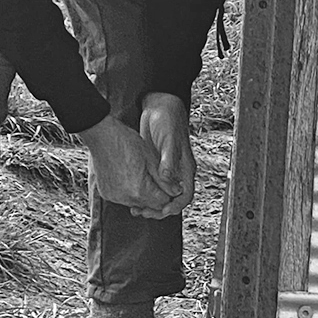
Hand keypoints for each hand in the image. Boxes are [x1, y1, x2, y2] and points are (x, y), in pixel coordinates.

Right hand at [77, 114, 178, 218]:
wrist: (102, 136)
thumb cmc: (128, 142)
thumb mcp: (151, 159)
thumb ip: (165, 180)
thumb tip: (177, 192)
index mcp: (139, 190)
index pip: (162, 203)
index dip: (169, 195)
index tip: (171, 186)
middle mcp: (125, 198)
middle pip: (149, 206)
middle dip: (156, 196)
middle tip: (158, 180)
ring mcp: (114, 197)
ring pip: (136, 203)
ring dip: (143, 194)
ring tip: (143, 175)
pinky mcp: (106, 194)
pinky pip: (123, 198)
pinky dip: (129, 192)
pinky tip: (130, 176)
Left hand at [138, 92, 195, 218]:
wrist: (160, 104)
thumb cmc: (167, 119)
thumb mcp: (168, 140)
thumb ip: (169, 161)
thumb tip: (167, 181)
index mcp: (185, 167)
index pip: (185, 195)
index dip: (174, 206)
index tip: (161, 210)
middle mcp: (177, 171)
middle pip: (172, 199)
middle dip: (159, 209)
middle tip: (143, 213)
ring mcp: (166, 169)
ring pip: (161, 194)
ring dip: (150, 203)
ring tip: (136, 209)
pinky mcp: (155, 166)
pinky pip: (151, 185)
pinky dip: (144, 193)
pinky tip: (132, 195)